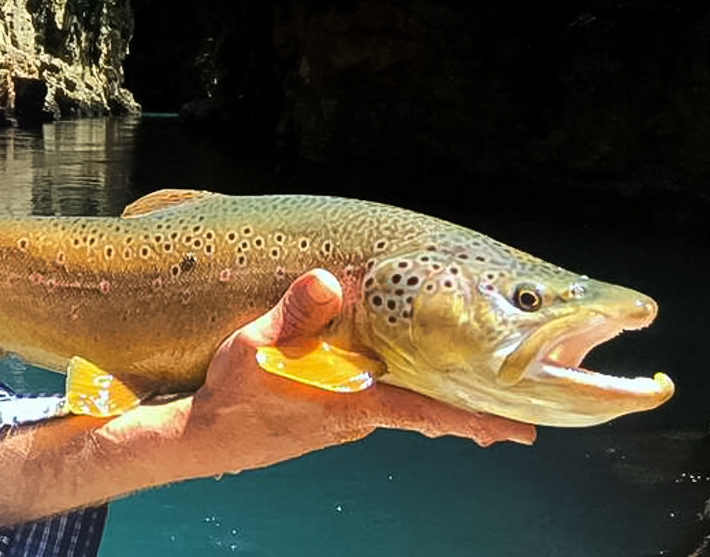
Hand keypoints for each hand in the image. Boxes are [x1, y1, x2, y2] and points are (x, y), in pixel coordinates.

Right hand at [0, 268, 534, 530]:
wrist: (199, 440)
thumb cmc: (228, 397)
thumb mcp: (255, 349)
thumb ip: (294, 316)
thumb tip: (328, 281)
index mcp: (350, 401)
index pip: (426, 410)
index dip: (475, 418)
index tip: (521, 431)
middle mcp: (355, 416)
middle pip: (425, 411)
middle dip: (471, 415)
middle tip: (519, 425)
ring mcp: (341, 420)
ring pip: (401, 407)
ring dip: (437, 405)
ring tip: (475, 408)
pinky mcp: (325, 419)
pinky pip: (374, 405)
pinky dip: (401, 397)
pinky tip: (397, 385)